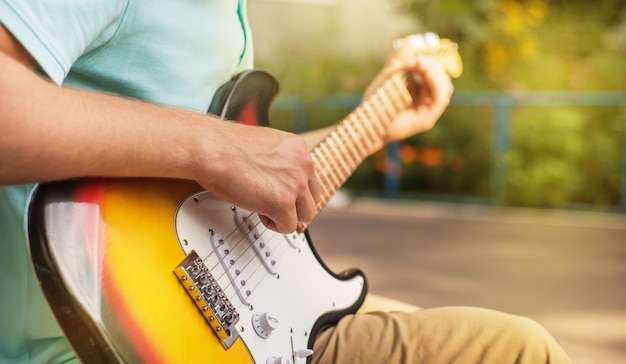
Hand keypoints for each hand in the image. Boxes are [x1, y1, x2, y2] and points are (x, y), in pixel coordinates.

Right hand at [199, 122, 321, 233]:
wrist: (211, 150)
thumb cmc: (224, 146)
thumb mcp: (262, 143)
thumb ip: (277, 158)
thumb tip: (276, 175)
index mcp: (297, 146)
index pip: (309, 176)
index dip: (293, 188)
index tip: (280, 192)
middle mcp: (302, 163)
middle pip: (313, 196)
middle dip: (295, 204)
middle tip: (274, 205)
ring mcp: (295, 184)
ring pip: (306, 214)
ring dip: (287, 216)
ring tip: (265, 209)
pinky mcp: (283, 203)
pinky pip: (289, 226)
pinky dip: (274, 225)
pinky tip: (259, 212)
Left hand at [365, 45, 454, 144]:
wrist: (367, 120)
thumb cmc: (375, 101)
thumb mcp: (389, 75)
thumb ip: (400, 60)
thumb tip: (409, 42)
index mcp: (419, 90)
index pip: (435, 73)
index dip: (430, 62)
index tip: (416, 57)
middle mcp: (426, 100)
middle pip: (442, 79)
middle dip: (433, 65)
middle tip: (418, 60)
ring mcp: (428, 110)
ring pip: (445, 88)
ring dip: (436, 73)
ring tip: (421, 66)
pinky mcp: (427, 118)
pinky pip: (440, 100)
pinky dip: (437, 85)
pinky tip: (426, 75)